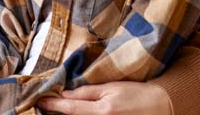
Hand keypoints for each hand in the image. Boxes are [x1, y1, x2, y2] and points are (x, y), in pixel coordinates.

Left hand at [33, 81, 169, 114]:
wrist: (160, 107)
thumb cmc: (135, 94)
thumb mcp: (111, 88)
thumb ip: (87, 92)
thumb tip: (66, 94)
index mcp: (103, 110)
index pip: (71, 109)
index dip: (53, 105)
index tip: (40, 101)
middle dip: (58, 113)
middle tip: (45, 105)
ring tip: (57, 109)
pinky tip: (75, 111)